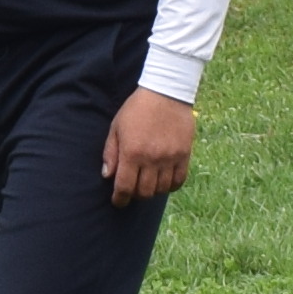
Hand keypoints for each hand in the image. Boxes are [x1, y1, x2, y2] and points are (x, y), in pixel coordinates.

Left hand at [100, 87, 198, 203]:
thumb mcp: (116, 127)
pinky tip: (163, 181)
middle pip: (144, 192)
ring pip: (161, 189)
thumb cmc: (137, 108)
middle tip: (132, 189)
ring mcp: (170, 157)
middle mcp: (152, 158)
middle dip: (135, 195)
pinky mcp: (184, 154)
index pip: (125, 187)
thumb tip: (107, 176)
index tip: (118, 202)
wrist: (166, 92)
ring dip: (153, 191)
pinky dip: (170, 186)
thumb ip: (111, 152)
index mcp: (132, 152)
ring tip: (147, 183)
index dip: (120, 199)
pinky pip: (178, 180)